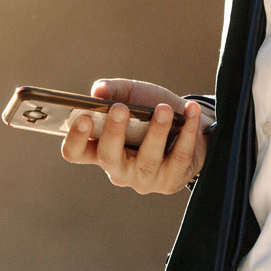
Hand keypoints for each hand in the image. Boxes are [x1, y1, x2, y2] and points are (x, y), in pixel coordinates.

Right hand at [60, 78, 212, 194]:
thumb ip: (115, 90)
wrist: (195, 128)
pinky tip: (190, 110)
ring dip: (156, 130)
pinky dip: (187, 130)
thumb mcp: (133, 96)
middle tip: (119, 108)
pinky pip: (179, 155)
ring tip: (164, 108)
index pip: (76, 152)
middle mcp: (119, 169)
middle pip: (108, 156)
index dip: (75, 138)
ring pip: (148, 158)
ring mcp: (145, 178)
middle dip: (113, 132)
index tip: (84, 116)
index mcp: (100, 150)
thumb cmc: (154, 112)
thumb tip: (98, 90)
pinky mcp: (171, 180)